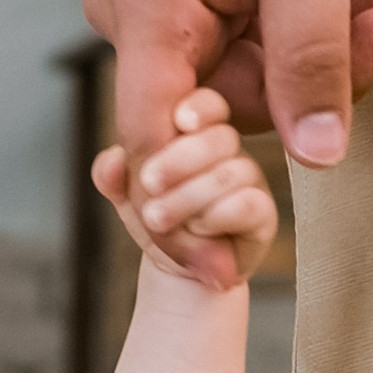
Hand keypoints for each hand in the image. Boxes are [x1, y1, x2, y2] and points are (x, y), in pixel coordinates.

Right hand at [85, 0, 372, 188]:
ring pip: (244, 52)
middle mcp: (131, 15)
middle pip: (225, 96)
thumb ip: (311, 54)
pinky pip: (239, 14)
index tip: (224, 276)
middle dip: (321, 65)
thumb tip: (320, 157)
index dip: (189, 215)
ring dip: (323, 21)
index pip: (159, 145)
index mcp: (146, 14)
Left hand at [93, 88, 279, 292]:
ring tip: (157, 218)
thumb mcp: (127, 196)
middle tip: (149, 183)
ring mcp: (250, 181)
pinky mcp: (262, 214)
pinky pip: (249, 204)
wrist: (176, 267)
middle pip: (221, 137)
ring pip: (231, 172)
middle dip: (179, 160)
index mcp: (198, 134)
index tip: (178, 121)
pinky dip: (216, 217)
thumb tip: (110, 162)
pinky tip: (199, 230)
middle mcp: (228, 153)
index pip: (207, 106)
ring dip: (188, 197)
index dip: (197, 108)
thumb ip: (113, 176)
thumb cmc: (159, 220)